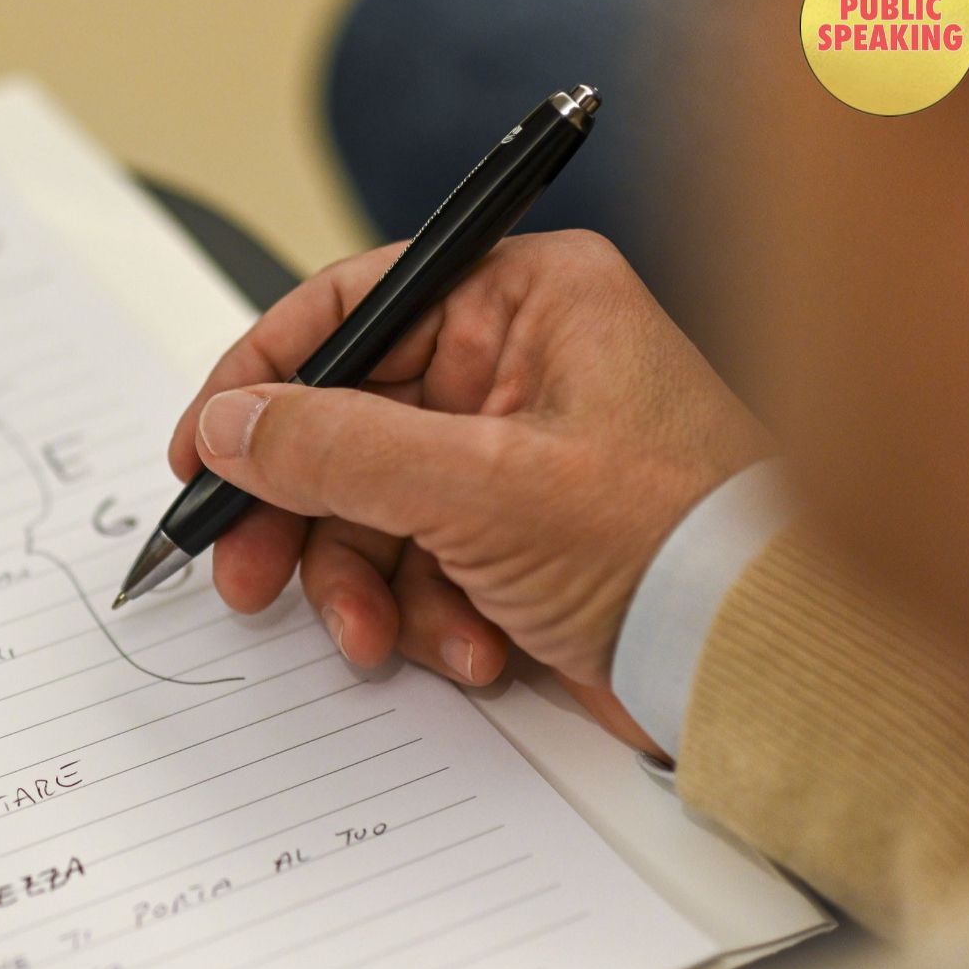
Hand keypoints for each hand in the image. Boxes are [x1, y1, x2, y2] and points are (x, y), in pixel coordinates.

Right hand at [171, 231, 770, 745]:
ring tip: (379, 637)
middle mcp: (517, 364)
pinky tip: (467, 647)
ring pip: (370, 507)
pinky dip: (423, 614)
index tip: (201, 448)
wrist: (767, 668)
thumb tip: (230, 423)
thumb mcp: (482, 486)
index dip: (261, 377)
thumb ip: (337, 447)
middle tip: (246, 574)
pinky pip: (418, 562)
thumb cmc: (678, 545)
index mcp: (526, 300)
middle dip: (300, 513)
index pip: (352, 305)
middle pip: (345, 421)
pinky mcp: (517, 535)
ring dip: (362, 584)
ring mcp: (515, 453)